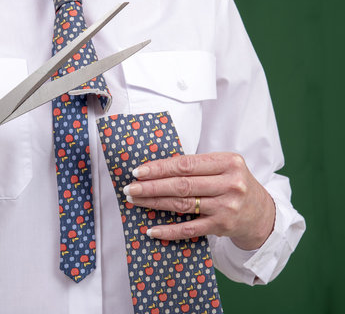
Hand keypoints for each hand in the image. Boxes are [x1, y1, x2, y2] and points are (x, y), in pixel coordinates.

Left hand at [123, 152, 275, 249]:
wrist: (262, 213)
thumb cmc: (235, 184)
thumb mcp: (224, 167)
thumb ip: (197, 166)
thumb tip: (155, 168)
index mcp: (229, 162)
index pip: (186, 164)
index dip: (160, 168)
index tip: (138, 171)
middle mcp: (230, 184)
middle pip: (182, 184)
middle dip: (151, 186)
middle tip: (130, 187)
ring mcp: (227, 207)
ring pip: (182, 204)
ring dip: (154, 203)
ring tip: (135, 200)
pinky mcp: (222, 226)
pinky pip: (190, 229)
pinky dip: (169, 230)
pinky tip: (151, 229)